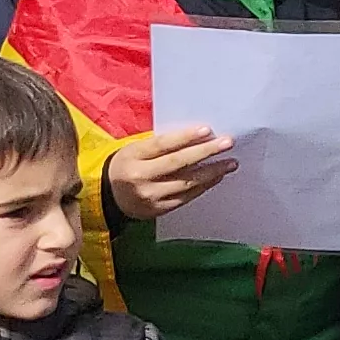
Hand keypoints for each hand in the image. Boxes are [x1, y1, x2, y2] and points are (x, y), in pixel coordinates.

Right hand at [104, 125, 234, 221]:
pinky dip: (203, 186)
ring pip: (186, 183)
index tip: (207, 130)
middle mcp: (140, 176)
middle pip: (178, 163)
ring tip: (230, 163)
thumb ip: (160, 145)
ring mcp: (150, 195)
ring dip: (212, 172)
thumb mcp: (136, 150)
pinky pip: (186, 197)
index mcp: (133, 156)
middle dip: (206, 152)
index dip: (185, 137)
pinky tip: (216, 177)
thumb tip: (197, 137)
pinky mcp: (158, 209)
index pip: (162, 144)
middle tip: (228, 143)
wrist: (108, 196)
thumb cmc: (129, 165)